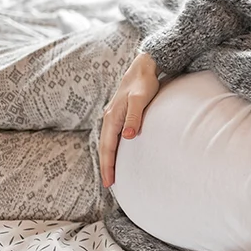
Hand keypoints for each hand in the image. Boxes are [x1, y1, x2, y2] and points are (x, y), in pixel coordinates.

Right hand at [100, 53, 159, 187]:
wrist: (145, 66)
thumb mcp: (140, 99)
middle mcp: (110, 117)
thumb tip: (127, 136)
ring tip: (113, 173)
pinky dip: (114, 147)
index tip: (109, 182)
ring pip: (108, 141)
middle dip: (106, 166)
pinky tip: (120, 152)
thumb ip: (134, 116)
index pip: (107, 147)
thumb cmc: (144, 82)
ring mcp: (114, 115)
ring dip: (109, 157)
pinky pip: (114, 135)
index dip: (108, 165)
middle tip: (109, 184)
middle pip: (105, 147)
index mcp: (112, 117)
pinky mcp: (121, 114)